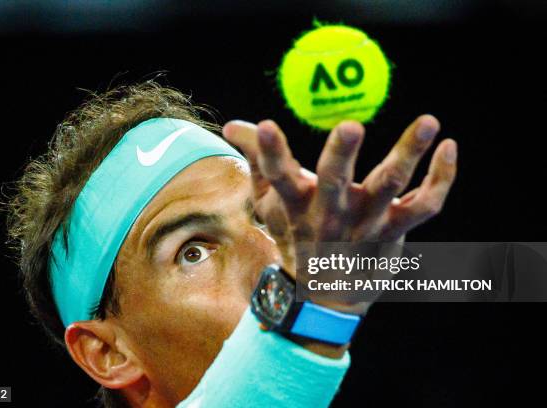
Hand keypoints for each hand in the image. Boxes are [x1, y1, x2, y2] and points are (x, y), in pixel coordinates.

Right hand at [223, 115, 456, 311]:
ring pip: (389, 186)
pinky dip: (442, 178)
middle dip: (340, 155)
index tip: (264, 124)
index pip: (278, 175)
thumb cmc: (296, 235)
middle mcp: (330, 214)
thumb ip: (257, 158)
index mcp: (297, 204)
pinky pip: (425, 205)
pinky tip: (449, 148)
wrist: (322, 295)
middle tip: (350, 126)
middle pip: (334, 182)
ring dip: (408, 154)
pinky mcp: (395, 232)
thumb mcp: (270, 201)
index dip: (269, 152)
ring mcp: (365, 224)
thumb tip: (231, 124)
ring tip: (429, 122)